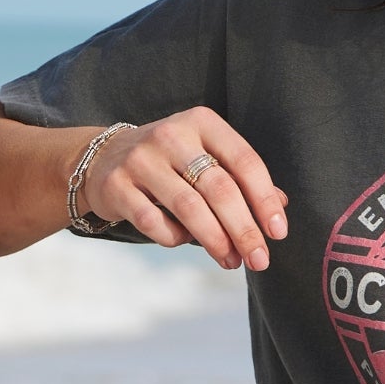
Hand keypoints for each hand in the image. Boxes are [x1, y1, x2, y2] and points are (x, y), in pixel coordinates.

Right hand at [82, 108, 287, 270]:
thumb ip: (240, 178)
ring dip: (215, 241)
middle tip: (259, 259)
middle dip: (243, 229)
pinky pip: (154, 222)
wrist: (103, 158)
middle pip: (219, 189)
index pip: (244, 161)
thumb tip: (280, 206)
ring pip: (189, 208)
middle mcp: (171, 135)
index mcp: (201, 122)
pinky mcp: (116, 185)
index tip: (278, 232)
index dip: (265, 199)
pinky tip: (184, 241)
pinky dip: (175, 238)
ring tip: (230, 261)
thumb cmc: (170, 162)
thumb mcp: (206, 157)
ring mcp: (140, 159)